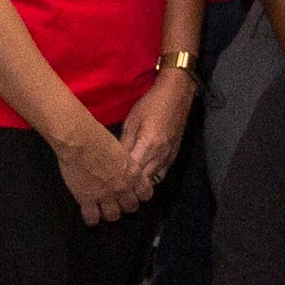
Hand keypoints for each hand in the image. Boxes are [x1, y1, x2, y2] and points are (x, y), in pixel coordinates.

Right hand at [49, 117, 148, 224]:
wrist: (79, 141)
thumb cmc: (98, 139)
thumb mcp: (120, 150)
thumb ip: (124, 165)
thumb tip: (121, 169)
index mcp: (132, 173)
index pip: (145, 193)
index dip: (140, 195)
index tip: (135, 193)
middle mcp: (121, 188)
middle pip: (130, 207)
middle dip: (126, 205)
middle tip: (119, 202)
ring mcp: (104, 196)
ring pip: (113, 216)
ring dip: (110, 213)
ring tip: (104, 209)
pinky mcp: (86, 200)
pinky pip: (92, 218)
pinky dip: (92, 219)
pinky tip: (91, 215)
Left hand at [115, 72, 196, 197]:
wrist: (177, 95)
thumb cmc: (151, 104)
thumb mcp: (132, 121)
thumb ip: (124, 143)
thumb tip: (114, 160)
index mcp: (148, 145)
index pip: (132, 172)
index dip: (120, 180)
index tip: (108, 183)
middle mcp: (160, 155)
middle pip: (143, 182)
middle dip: (129, 187)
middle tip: (114, 189)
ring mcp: (169, 158)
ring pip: (153, 182)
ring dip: (140, 186)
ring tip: (126, 188)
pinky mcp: (173, 157)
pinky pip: (161, 175)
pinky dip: (150, 179)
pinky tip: (141, 179)